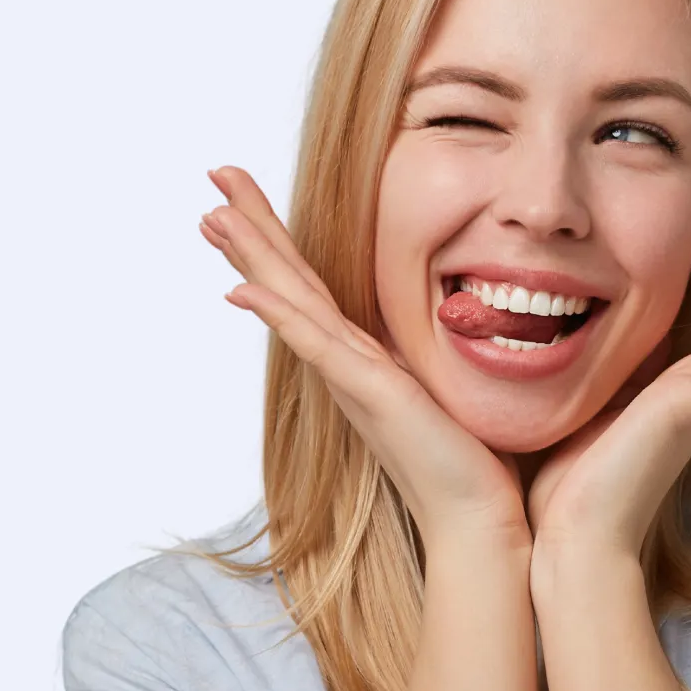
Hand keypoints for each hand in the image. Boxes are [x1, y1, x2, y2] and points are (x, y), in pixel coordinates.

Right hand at [199, 166, 530, 553]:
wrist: (478, 518)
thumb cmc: (471, 459)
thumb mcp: (446, 382)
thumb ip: (433, 351)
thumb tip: (459, 312)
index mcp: (363, 357)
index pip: (311, 284)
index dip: (277, 239)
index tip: (244, 195)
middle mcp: (347, 363)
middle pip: (289, 280)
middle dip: (252, 226)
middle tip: (215, 173)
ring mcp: (351, 378)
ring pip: (292, 302)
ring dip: (253, 255)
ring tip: (213, 212)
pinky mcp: (369, 394)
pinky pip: (316, 345)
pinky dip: (280, 315)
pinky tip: (243, 289)